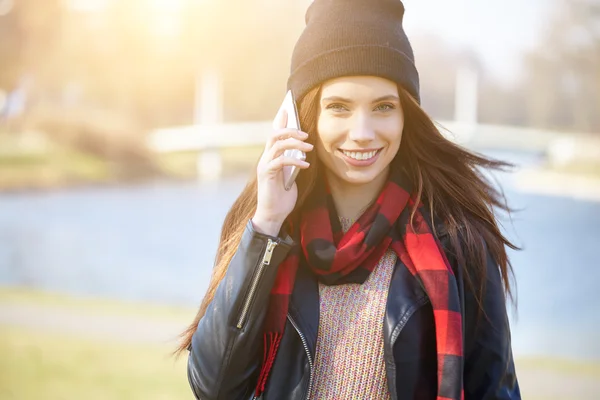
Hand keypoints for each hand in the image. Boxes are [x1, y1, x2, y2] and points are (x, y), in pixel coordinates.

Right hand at [252, 109, 312, 235]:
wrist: (273, 215)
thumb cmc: (282, 197)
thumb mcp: (290, 176)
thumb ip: (292, 163)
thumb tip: (302, 151)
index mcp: (270, 157)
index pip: (274, 134)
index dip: (280, 121)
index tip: (287, 109)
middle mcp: (265, 158)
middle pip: (274, 134)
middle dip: (290, 130)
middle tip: (306, 134)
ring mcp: (265, 165)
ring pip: (277, 144)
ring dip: (294, 143)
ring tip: (308, 147)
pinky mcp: (267, 174)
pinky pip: (281, 160)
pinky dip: (295, 160)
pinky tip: (305, 164)